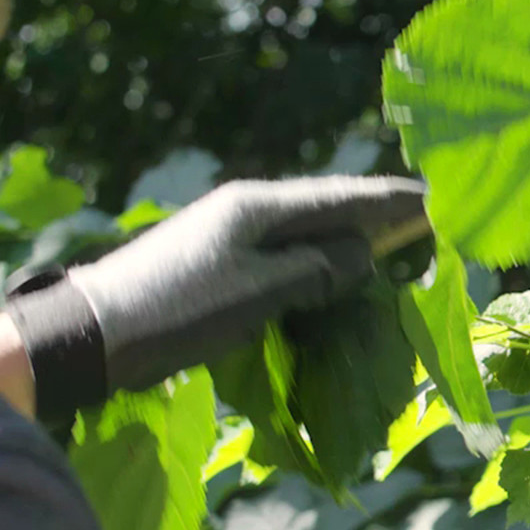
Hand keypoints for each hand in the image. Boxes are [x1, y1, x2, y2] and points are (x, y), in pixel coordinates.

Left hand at [66, 175, 424, 394]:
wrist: (94, 331)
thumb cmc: (179, 310)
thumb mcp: (258, 292)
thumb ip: (318, 269)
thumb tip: (362, 254)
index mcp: (258, 206)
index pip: (342, 197)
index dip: (391, 200)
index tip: (435, 197)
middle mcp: (245, 207)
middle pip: (325, 206)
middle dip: (374, 213)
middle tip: (423, 218)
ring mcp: (226, 232)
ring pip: (303, 229)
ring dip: (344, 237)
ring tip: (387, 242)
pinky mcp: (213, 259)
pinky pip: (282, 251)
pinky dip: (314, 258)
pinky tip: (328, 270)